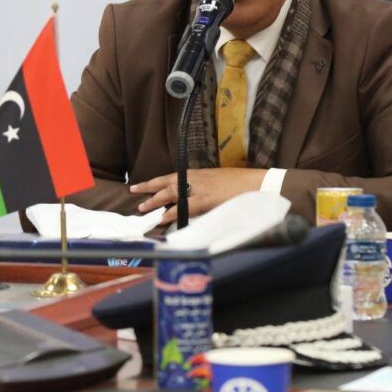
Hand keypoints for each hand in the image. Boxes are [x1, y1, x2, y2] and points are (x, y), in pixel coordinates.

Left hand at [130, 168, 266, 224]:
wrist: (258, 183)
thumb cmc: (241, 183)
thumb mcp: (218, 181)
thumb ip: (204, 187)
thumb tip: (193, 196)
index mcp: (198, 173)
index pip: (171, 176)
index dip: (155, 181)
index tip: (142, 184)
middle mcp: (195, 178)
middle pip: (166, 183)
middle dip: (149, 188)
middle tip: (133, 192)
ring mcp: (199, 189)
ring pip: (171, 194)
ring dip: (155, 201)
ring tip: (142, 208)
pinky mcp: (205, 201)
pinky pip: (183, 208)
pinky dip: (171, 213)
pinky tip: (162, 218)